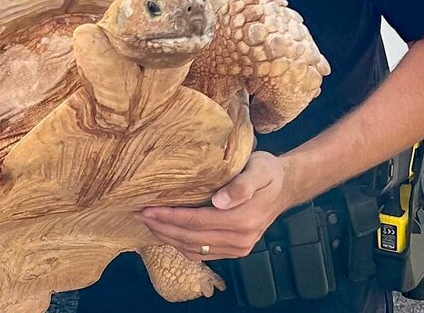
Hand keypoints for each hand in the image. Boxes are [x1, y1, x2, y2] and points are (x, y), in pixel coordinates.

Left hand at [137, 152, 298, 259]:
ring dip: (168, 238)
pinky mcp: (234, 250)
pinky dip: (181, 245)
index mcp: (243, 220)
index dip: (170, 217)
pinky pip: (202, 253)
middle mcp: (240, 240)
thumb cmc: (268, 172)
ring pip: (194, 249)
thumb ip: (241, 185)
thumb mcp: (259, 169)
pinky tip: (168, 232)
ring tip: (148, 222)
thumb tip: (219, 201)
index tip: (148, 209)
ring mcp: (237, 248)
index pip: (197, 222)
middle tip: (139, 214)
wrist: (285, 187)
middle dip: (162, 227)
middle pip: (191, 238)